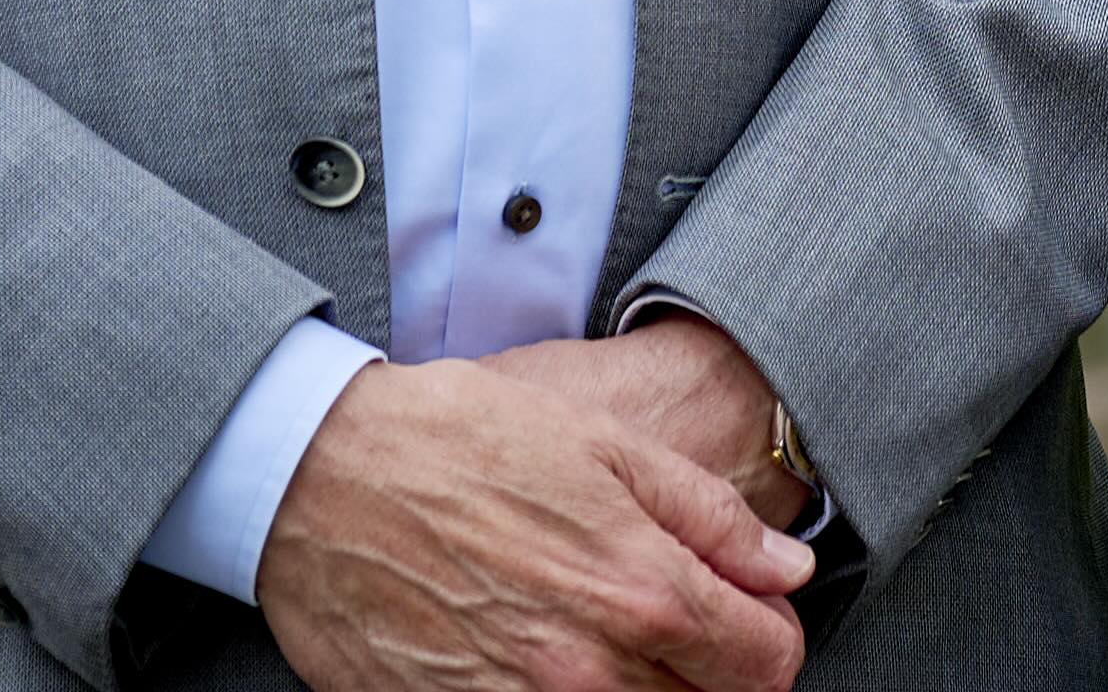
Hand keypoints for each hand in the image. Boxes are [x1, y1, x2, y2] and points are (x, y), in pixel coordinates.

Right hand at [254, 354, 810, 691]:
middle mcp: (589, 670)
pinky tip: (540, 659)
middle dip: (709, 670)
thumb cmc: (458, 441)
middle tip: (678, 626)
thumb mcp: (604, 444)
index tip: (750, 617)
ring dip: (642, 689)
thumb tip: (788, 570)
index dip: (770, 637)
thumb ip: (710, 517)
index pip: (765, 662)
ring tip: (606, 636)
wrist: (319, 476)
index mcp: (641, 590)